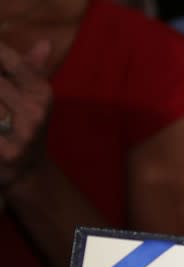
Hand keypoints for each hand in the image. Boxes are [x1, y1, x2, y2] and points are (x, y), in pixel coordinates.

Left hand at [0, 39, 51, 188]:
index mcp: (41, 95)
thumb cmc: (25, 126)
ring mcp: (18, 136)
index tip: (0, 69)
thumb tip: (45, 43)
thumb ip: (33, 69)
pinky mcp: (3, 154)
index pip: (11, 61)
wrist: (28, 171)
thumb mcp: (35, 98)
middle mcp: (33, 114)